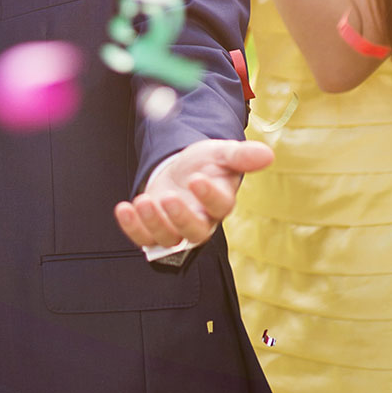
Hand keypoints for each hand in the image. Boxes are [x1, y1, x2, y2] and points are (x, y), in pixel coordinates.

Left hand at [114, 138, 273, 248]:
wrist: (182, 170)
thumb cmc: (206, 163)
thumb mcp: (221, 153)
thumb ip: (241, 156)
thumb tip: (267, 154)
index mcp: (220, 202)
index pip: (220, 207)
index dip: (209, 196)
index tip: (196, 178)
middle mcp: (200, 221)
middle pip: (195, 232)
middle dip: (179, 218)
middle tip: (166, 198)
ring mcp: (176, 229)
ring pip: (168, 239)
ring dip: (153, 223)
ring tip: (142, 200)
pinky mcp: (155, 230)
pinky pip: (144, 239)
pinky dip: (132, 227)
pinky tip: (124, 208)